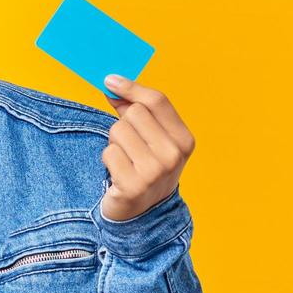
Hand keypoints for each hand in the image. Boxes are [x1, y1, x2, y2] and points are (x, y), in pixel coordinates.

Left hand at [98, 74, 195, 221]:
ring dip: (114, 143)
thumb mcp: (153, 139)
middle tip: (129, 144)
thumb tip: (113, 84)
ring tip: (125, 160)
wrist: (144, 212)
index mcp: (184, 140)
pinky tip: (118, 173)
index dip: (131, 87)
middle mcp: (173, 155)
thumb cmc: (147, 167)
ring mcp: (154, 172)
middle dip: (123, 123)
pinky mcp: (133, 185)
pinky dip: (108, 160)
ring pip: (118, 131)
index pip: (156, 101)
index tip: (109, 80)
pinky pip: (108, 153)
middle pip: (134, 113)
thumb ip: (138, 110)